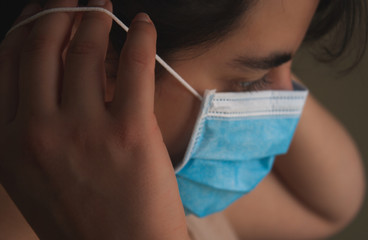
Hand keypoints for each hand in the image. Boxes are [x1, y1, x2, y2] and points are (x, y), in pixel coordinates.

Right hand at [0, 0, 187, 238]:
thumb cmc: (82, 218)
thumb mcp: (34, 176)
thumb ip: (29, 128)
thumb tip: (46, 79)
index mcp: (9, 141)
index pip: (10, 63)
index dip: (27, 28)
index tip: (43, 12)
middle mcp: (39, 130)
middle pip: (43, 48)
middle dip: (58, 12)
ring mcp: (85, 131)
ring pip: (86, 52)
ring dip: (96, 18)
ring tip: (104, 5)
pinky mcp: (130, 133)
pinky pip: (135, 67)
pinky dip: (141, 38)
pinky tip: (145, 24)